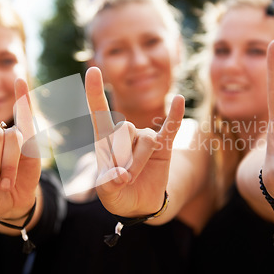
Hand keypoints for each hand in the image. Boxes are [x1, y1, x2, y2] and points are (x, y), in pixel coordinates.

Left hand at [85, 67, 184, 216]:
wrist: (139, 203)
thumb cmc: (118, 194)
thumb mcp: (107, 195)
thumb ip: (108, 185)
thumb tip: (120, 175)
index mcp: (105, 139)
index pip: (99, 111)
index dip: (95, 92)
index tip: (93, 70)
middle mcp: (125, 134)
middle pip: (124, 129)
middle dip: (124, 157)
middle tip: (122, 178)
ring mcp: (145, 138)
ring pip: (145, 139)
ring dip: (139, 161)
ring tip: (134, 177)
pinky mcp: (164, 145)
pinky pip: (171, 127)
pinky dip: (175, 115)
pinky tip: (179, 100)